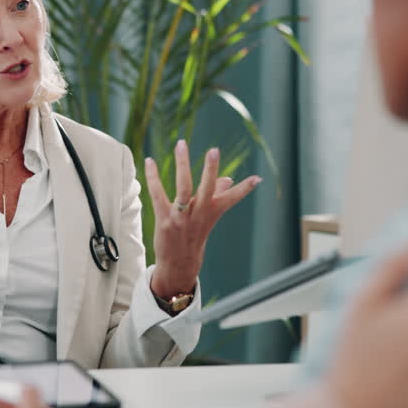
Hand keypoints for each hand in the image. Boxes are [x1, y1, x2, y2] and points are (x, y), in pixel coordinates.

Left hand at [144, 140, 260, 298]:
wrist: (179, 264)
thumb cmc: (195, 236)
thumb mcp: (208, 217)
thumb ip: (218, 196)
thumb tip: (228, 179)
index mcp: (212, 212)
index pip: (232, 199)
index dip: (245, 189)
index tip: (257, 178)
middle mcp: (198, 214)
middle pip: (206, 189)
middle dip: (211, 170)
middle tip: (214, 150)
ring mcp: (181, 217)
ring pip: (183, 187)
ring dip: (182, 165)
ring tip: (182, 144)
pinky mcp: (164, 219)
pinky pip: (158, 195)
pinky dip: (153, 178)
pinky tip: (149, 161)